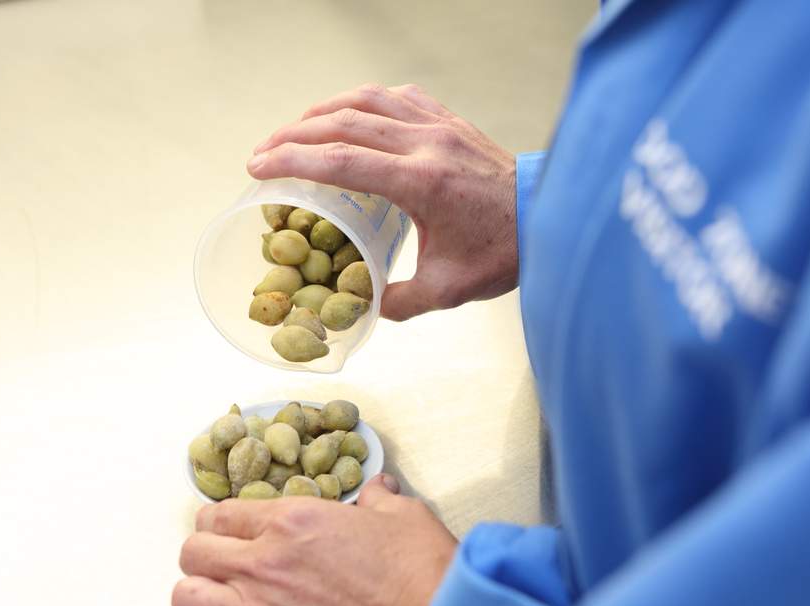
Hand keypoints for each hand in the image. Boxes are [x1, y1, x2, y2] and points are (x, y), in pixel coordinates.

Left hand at [172, 474, 457, 605]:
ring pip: (187, 599)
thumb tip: (377, 487)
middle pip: (193, 553)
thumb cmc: (420, 570)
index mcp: (292, 520)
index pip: (219, 513)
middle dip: (204, 553)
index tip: (225, 527)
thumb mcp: (400, 517)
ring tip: (224, 600)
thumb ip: (376, 498)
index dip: (217, 520)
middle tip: (223, 560)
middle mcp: (264, 564)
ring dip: (202, 596)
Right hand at [248, 83, 516, 320]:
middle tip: (263, 150)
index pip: (342, 160)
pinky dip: (365, 101)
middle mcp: (427, 143)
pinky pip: (398, 97)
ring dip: (324, 110)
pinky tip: (351, 113)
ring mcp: (440, 125)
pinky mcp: (451, 121)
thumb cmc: (503, 252)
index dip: (292, 161)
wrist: (551, 218)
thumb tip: (364, 306)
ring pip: (368, 100)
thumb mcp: (448, 289)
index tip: (258, 166)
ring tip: (294, 129)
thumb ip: (400, 301)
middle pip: (344, 123)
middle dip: (294, 134)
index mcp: (422, 182)